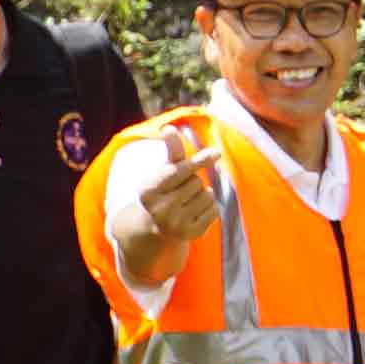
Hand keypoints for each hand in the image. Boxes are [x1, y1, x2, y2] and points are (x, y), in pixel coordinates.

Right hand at [121, 126, 228, 260]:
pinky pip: (214, 210)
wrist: (157, 226)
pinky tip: (195, 212)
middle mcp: (159, 210)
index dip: (199, 160)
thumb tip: (168, 128)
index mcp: (148, 190)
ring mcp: (175, 224)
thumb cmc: (165, 190)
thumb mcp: (164, 171)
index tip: (216, 153)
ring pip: (207, 195)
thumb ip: (171, 151)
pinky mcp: (191, 235)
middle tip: (182, 190)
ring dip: (203, 194)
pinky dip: (210, 208)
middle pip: (196, 182)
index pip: (179, 171)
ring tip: (188, 201)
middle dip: (193, 181)